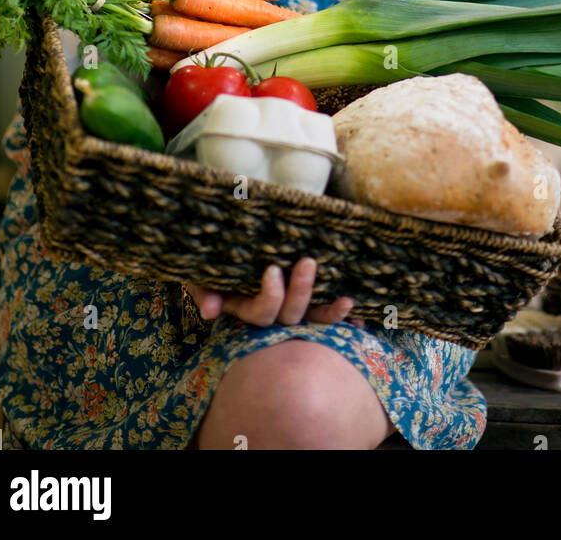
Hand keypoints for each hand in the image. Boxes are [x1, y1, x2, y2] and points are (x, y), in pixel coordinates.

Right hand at [185, 259, 363, 327]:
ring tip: (346, 300)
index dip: (270, 297)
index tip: (273, 270)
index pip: (261, 313)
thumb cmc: (212, 257)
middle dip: (300, 292)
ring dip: (329, 314)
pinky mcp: (309, 301)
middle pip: (289, 315)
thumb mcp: (200, 271)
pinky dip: (344, 319)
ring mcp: (290, 310)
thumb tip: (210, 311)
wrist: (227, 241)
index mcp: (244, 307)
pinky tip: (361, 317)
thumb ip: (202, 288)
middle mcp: (270, 313)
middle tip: (307, 262)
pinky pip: (327, 315)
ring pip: (311, 320)